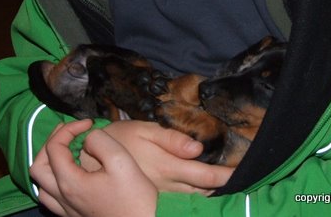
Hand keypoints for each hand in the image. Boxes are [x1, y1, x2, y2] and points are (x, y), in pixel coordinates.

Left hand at [30, 120, 157, 216]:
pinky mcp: (74, 216)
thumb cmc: (135, 197)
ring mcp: (66, 210)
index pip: (54, 147)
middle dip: (52, 142)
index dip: (69, 128)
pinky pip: (51, 197)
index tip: (89, 123)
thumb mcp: (121, 161)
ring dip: (50, 162)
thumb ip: (100, 141)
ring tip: (69, 150)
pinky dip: (55, 178)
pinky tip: (72, 173)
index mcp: (70, 183)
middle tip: (72, 131)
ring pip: (41, 184)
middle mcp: (62, 198)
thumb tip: (88, 137)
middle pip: (38, 165)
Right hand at [99, 120, 233, 194]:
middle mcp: (167, 186)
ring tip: (224, 184)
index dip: (224, 175)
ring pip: (191, 198)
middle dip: (221, 186)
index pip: (204, 176)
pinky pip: (179, 200)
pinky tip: (201, 190)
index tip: (240, 172)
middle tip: (238, 178)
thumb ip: (172, 139)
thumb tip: (198, 149)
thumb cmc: (121, 138)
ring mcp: (160, 195)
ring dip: (209, 192)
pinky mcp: (153, 197)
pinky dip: (194, 196)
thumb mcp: (145, 130)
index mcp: (168, 166)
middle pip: (202, 191)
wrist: (91, 158)